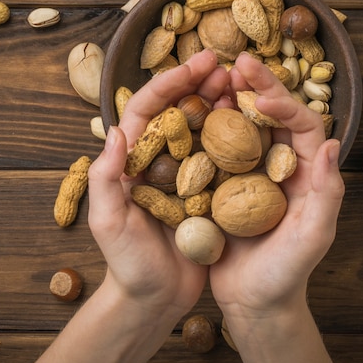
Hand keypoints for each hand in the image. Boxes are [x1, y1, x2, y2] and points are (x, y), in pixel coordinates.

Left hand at [88, 49, 230, 317]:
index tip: (198, 64)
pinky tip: (257, 124)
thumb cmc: (127, 264)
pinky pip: (223, 158)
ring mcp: (185, 175)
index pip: (148, 108)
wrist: (155, 298)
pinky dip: (237, 138)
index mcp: (132, 160)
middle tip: (228, 66)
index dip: (171, 82)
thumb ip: (106, 179)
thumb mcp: (108, 223)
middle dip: (201, 84)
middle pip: (179, 110)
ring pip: (204, 129)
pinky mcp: (207, 192)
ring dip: (222, 104)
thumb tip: (113, 131)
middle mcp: (159, 160)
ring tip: (245, 85)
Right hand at [208, 52, 343, 362]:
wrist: (253, 302)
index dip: (285, 105)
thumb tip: (331, 143)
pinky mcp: (226, 184)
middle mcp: (282, 166)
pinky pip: (218, 148)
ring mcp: (252, 173)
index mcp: (308, 174)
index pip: (304, 126)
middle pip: (273, 116)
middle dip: (258, 86)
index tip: (261, 97)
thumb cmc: (287, 274)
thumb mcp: (312, 238)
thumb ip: (328, 194)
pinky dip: (207, 128)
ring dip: (231, 100)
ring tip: (213, 77)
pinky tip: (191, 112)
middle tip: (238, 61)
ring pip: (244, 125)